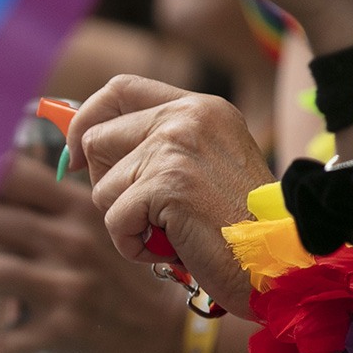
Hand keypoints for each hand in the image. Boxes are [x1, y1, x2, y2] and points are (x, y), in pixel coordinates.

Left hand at [0, 156, 189, 352]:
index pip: (5, 173)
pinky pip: (1, 339)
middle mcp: (69, 236)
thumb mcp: (106, 232)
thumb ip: (60, 205)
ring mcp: (68, 282)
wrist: (184, 344)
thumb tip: (3, 174)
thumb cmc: (135, 287)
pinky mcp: (67, 329)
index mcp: (77, 205)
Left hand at [66, 76, 272, 318]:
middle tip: (147, 211)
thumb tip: (78, 143)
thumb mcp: (200, 167)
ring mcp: (177, 148)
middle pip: (96, 140)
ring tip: (172, 230)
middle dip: (106, 184)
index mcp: (200, 109)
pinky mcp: (167, 184)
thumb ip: (153, 146)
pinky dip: (134, 245)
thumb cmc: (237, 226)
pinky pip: (114, 220)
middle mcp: (188, 118)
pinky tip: (172, 246)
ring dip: (127, 221)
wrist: (277, 262)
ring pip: (102, 187)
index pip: (119, 89)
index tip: (75, 151)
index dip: (86, 118)